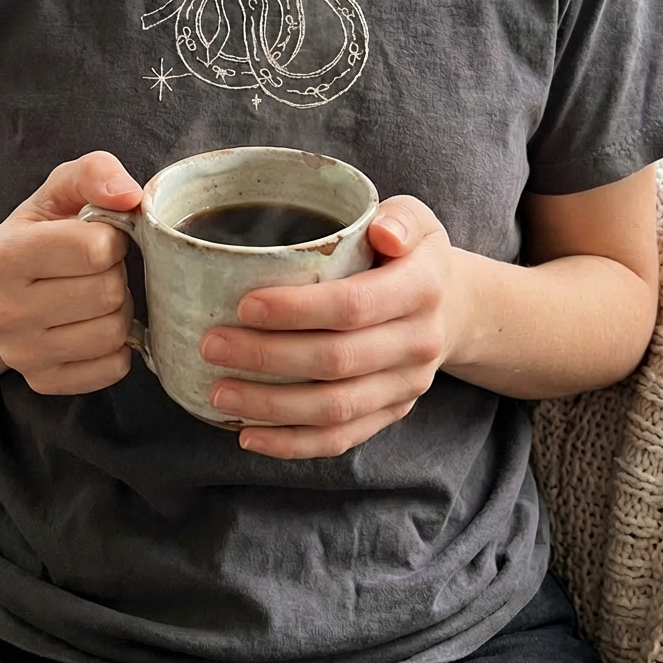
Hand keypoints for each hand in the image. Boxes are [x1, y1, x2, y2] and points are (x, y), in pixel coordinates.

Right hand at [0, 152, 142, 394]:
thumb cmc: (41, 234)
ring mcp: (20, 354)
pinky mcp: (43, 382)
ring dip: (119, 310)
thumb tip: (129, 196)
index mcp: (1, 256)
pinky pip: (114, 367)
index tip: (99, 238)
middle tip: (96, 270)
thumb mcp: (58, 192)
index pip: (96, 249)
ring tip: (95, 296)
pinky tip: (94, 325)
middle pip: (109, 292)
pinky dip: (118, 346)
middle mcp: (1, 311)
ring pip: (114, 332)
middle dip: (115, 275)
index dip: (112, 239)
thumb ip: (93, 173)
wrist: (0, 292)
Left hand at [199, 197, 458, 458]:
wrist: (450, 306)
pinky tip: (248, 435)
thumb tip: (382, 231)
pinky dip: (291, 443)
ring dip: (271, 406)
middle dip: (268, 357)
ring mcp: (406, 385)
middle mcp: (419, 342)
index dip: (297, 310)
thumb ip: (399, 218)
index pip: (354, 305)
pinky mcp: (392, 413)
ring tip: (218, 393)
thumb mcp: (413, 219)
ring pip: (335, 408)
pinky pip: (341, 438)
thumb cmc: (409, 254)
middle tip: (212, 346)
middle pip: (337, 360)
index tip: (244, 306)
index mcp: (422, 288)